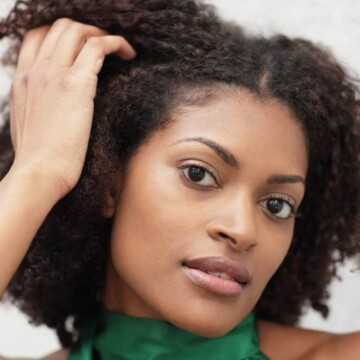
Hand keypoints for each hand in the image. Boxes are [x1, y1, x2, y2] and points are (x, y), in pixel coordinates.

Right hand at [9, 18, 135, 199]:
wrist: (39, 173)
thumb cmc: (39, 159)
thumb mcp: (29, 124)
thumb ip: (39, 106)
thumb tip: (55, 105)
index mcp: (22, 79)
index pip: (38, 37)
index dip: (62, 35)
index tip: (82, 46)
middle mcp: (36, 70)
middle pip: (60, 28)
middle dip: (86, 30)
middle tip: (105, 47)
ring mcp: (53, 74)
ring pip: (77, 30)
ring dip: (102, 34)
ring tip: (120, 50)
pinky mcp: (76, 84)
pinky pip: (98, 47)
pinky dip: (116, 43)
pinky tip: (129, 54)